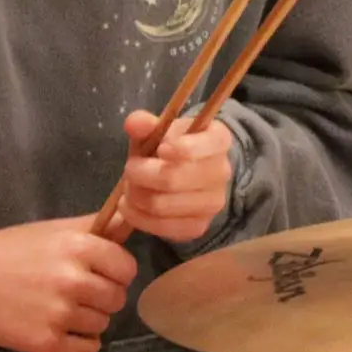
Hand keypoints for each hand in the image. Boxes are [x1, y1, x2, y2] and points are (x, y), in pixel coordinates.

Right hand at [0, 219, 135, 351]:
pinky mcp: (45, 343)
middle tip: (79, 291)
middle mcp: (72, 280)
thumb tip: (132, 220)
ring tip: (63, 308)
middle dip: (103, 295)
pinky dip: (81, 343)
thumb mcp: (54, 229)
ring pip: (103, 324)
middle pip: (117, 298)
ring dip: (89, 319)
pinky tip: (64, 330)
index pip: (126, 268)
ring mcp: (59, 314)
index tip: (101, 272)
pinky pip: (88, 350)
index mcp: (77, 246)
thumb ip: (96, 226)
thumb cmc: (9, 249)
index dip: (116, 271)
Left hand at [115, 111, 234, 243]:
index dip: (182, 148)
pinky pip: (164, 228)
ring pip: (163, 205)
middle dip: (140, 175)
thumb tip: (134, 122)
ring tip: (129, 188)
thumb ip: (145, 124)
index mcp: (218, 140)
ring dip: (136, 197)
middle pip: (173, 179)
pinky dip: (139, 218)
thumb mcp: (158, 130)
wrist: (185, 174)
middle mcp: (222, 172)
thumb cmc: (169, 147)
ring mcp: (213, 203)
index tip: (161, 149)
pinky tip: (132, 207)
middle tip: (129, 170)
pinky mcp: (199, 227)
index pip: (209, 144)